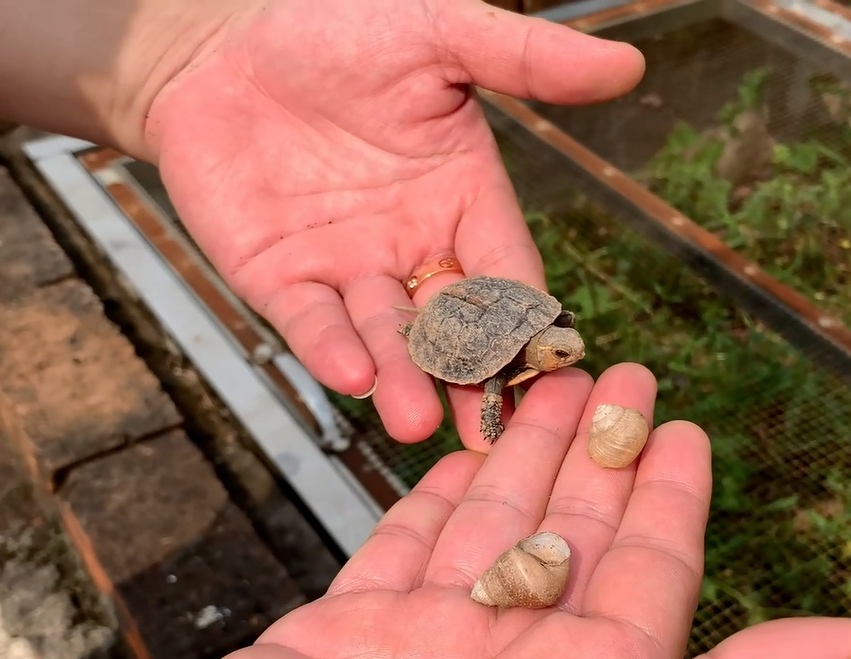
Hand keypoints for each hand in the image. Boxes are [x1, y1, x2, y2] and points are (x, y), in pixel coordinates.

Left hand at [140, 0, 645, 448]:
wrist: (223, 41)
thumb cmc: (336, 26)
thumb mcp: (437, 33)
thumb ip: (522, 59)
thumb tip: (627, 63)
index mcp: (462, 200)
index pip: (506, 272)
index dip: (525, 316)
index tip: (549, 360)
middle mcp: (409, 247)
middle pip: (450, 326)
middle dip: (465, 375)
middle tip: (484, 425)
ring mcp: (344, 269)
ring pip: (382, 336)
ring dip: (400, 379)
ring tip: (414, 418)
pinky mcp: (279, 279)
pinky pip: (309, 324)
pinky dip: (329, 349)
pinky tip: (353, 374)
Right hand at [145, 363, 850, 658]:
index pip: (647, 578)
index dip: (669, 499)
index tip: (684, 426)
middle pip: (567, 537)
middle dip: (594, 450)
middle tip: (612, 369)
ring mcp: (422, 652)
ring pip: (484, 531)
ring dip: (514, 456)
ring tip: (539, 385)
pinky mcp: (344, 637)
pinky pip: (398, 552)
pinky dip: (425, 503)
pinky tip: (449, 460)